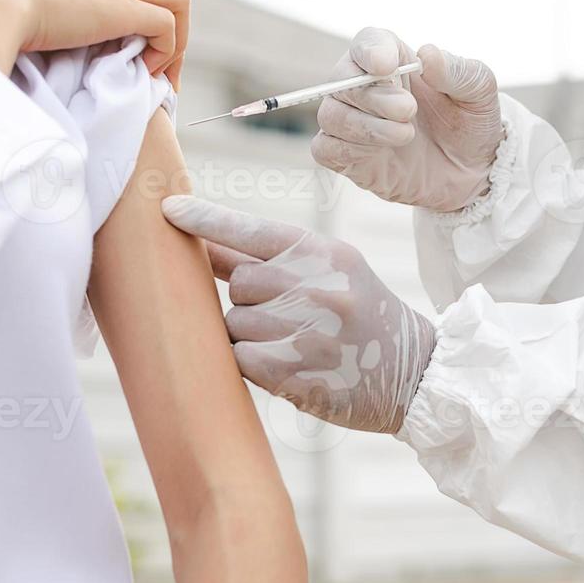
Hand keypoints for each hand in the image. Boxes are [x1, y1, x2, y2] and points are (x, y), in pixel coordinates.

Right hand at [0, 0, 191, 84]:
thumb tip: (6, 24)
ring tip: (160, 74)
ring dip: (176, 39)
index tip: (112, 45)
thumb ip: (14, 0)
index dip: (121, 10)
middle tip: (149, 66)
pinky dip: (167, 51)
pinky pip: (169, 24)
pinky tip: (147, 73)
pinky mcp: (124, 4)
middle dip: (155, 25)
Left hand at [161, 195, 434, 434]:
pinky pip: (241, 359)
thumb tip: (205, 242)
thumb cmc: (362, 316)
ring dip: (251, 336)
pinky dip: (254, 364)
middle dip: (250, 301)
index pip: (252, 230)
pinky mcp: (294, 372)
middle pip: (239, 284)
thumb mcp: (331, 272)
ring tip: (295, 344)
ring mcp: (306, 329)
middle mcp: (316, 285)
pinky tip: (289, 366)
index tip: (168, 210)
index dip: (206, 219)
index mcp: (324, 253)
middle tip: (289, 317)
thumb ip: (271, 260)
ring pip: (235, 324)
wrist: (415, 372)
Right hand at [311, 28, 503, 212]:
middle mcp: (367, 88)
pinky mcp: (348, 157)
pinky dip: (347, 149)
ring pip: (331, 114)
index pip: (367, 42)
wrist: (472, 175)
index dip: (369, 50)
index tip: (386, 65)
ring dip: (366, 126)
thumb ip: (458, 72)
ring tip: (406, 134)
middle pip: (341, 79)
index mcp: (396, 62)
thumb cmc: (471, 125)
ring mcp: (355, 123)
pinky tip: (383, 152)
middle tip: (409, 111)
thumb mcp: (480, 94)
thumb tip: (427, 55)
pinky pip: (324, 148)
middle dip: (372, 96)